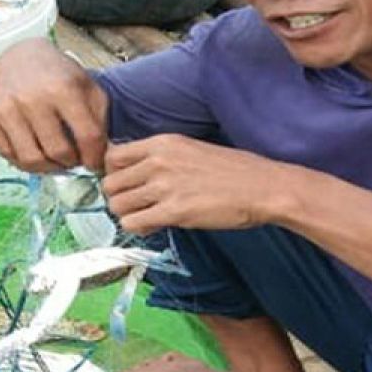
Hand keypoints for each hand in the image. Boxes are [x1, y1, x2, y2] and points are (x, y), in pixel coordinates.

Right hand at [0, 38, 108, 172]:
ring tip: (54, 159)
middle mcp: (31, 97)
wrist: (20, 56)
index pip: (87, 137)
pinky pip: (6, 154)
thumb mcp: (88, 88)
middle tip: (72, 160)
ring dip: (47, 167)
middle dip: (70, 163)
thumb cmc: (57, 75)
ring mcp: (4, 106)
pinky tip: (32, 149)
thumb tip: (100, 158)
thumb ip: (100, 121)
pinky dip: (22, 160)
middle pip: (58, 152)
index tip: (95, 163)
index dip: (95, 157)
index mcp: (63, 88)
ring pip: (30, 159)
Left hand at [103, 134, 280, 235]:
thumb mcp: (190, 149)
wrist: (260, 187)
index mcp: (161, 143)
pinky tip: (154, 225)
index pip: (113, 156)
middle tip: (135, 205)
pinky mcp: (173, 212)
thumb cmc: (232, 170)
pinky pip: (133, 223)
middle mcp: (157, 161)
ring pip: (117, 205)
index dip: (113, 173)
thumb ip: (160, 158)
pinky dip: (139, 228)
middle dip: (119, 197)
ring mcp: (164, 187)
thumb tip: (135, 173)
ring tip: (145, 216)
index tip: (125, 183)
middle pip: (110, 183)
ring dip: (127, 215)